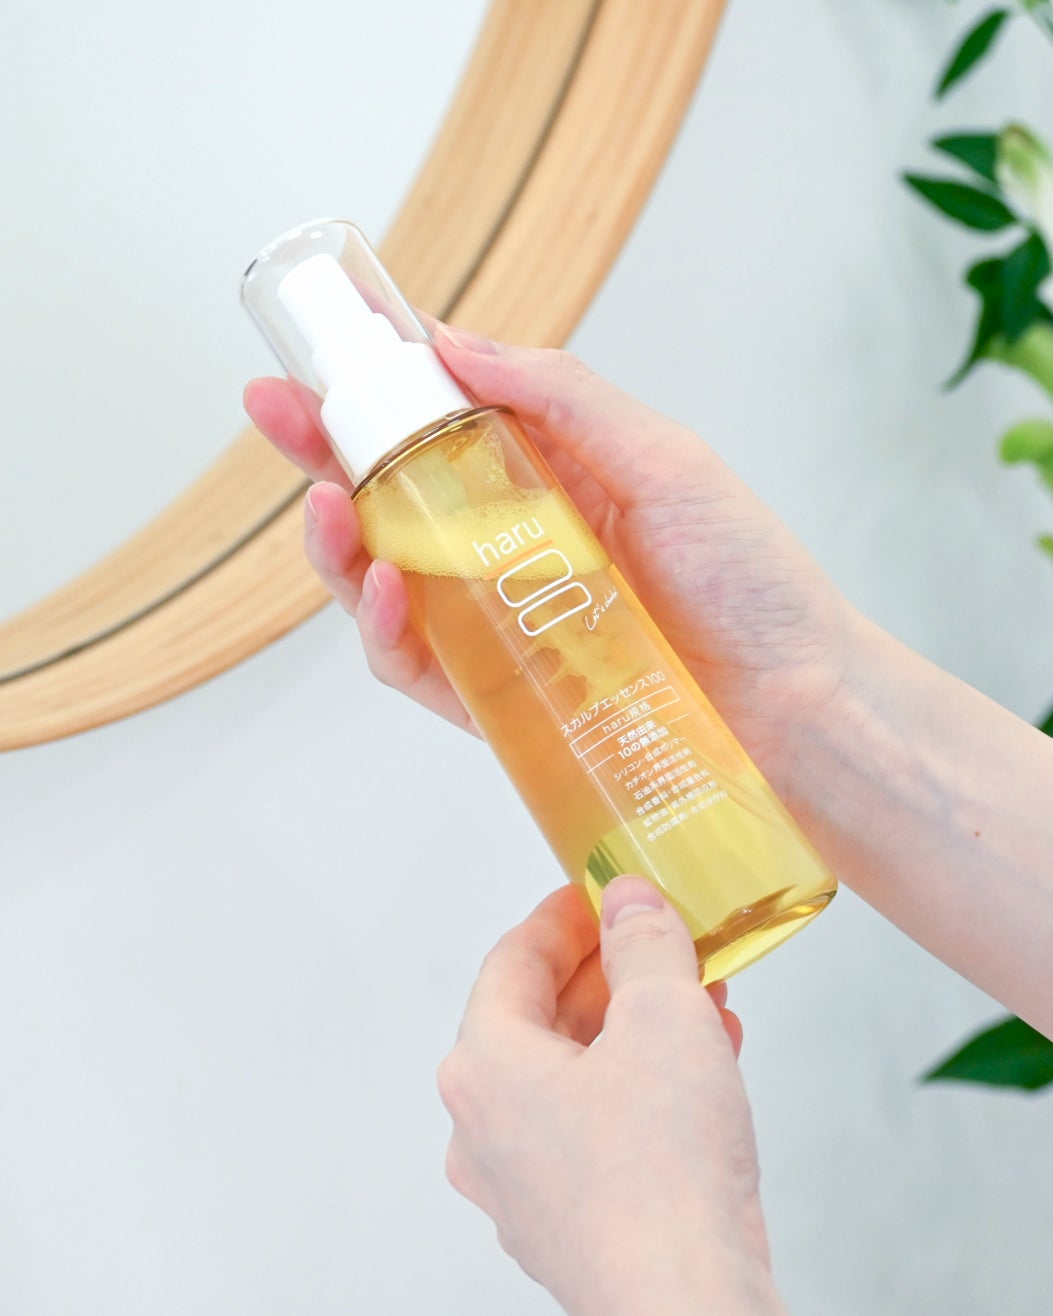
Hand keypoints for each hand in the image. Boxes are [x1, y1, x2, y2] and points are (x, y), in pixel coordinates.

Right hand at [243, 330, 852, 792]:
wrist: (796, 706)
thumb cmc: (748, 579)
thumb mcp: (662, 460)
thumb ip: (562, 397)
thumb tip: (453, 341)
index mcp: (551, 476)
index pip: (442, 420)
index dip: (376, 383)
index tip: (321, 342)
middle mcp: (512, 547)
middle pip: (393, 496)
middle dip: (324, 451)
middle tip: (272, 409)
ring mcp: (498, 624)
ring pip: (384, 580)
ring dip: (336, 544)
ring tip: (322, 506)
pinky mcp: (495, 698)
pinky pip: (415, 662)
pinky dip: (383, 628)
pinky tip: (378, 590)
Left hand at [437, 875, 785, 1315]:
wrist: (686, 1304)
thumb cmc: (661, 1177)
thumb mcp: (662, 1016)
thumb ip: (643, 943)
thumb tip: (630, 904)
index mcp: (484, 1067)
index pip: (512, 961)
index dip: (562, 918)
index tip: (596, 896)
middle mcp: (486, 1129)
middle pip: (541, 1020)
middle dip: (610, 975)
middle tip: (656, 944)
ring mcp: (522, 1185)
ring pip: (575, 1077)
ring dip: (635, 1031)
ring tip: (699, 1002)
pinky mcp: (568, 1223)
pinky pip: (597, 1130)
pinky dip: (642, 1089)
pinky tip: (704, 1068)